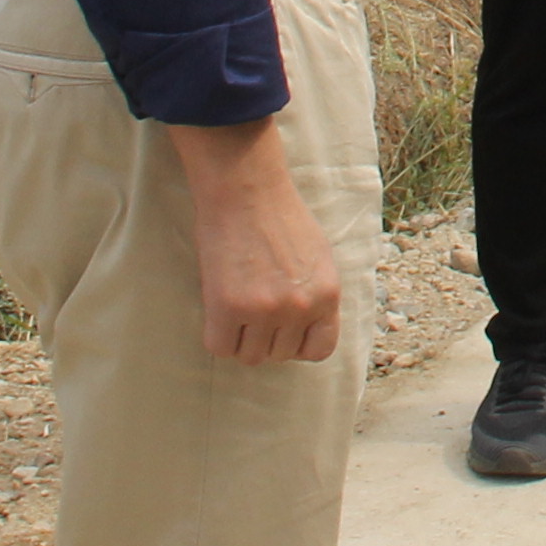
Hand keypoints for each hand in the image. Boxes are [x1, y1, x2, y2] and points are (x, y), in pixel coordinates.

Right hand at [174, 117, 345, 364]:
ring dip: (240, 337)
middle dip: (266, 337)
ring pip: (250, 356)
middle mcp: (300, 308)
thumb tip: (304, 329)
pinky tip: (218, 310)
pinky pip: (220, 348)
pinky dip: (217, 335)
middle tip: (253, 308)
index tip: (284, 330)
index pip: (320, 350)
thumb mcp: (318, 257)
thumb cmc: (279, 216)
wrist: (246, 189)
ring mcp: (264, 310)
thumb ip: (315, 295)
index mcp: (327, 295)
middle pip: (279, 354)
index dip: (298, 344)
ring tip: (236, 305)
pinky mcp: (227, 307)